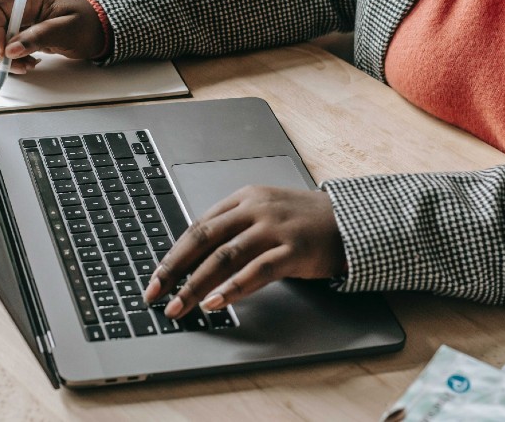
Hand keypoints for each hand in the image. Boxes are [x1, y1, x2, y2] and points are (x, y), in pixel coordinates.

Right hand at [0, 0, 104, 72]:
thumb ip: (40, 36)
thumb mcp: (68, 29)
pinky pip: (2, 48)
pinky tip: (28, 63)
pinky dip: (9, 60)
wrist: (97, 30)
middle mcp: (16, 7)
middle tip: (11, 65)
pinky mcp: (18, 35)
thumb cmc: (87, 23)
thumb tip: (10, 50)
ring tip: (26, 66)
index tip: (3, 52)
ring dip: (1, 58)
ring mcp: (16, 21)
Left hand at [142, 186, 346, 318]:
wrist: (349, 221)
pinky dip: (234, 288)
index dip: (173, 255)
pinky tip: (217, 302)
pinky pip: (257, 271)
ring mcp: (275, 229)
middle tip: (156, 294)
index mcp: (244, 199)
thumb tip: (193, 258)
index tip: (155, 279)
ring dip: (197, 285)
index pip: (198, 227)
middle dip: (175, 270)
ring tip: (180, 306)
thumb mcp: (264, 213)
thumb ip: (233, 229)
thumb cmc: (302, 222)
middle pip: (204, 239)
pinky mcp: (294, 249)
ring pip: (225, 257)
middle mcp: (256, 210)